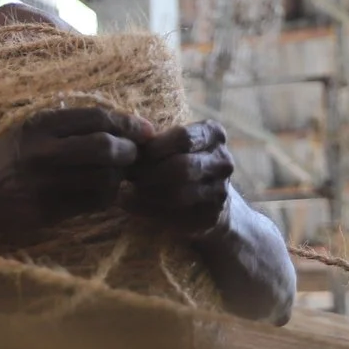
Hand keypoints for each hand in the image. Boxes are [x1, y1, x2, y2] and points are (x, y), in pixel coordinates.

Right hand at [0, 104, 144, 238]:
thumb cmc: (4, 157)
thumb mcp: (28, 128)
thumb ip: (66, 125)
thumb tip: (118, 124)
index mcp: (41, 125)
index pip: (98, 118)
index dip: (128, 123)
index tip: (146, 129)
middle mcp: (44, 151)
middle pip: (106, 147)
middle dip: (129, 151)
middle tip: (134, 155)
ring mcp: (47, 183)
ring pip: (105, 178)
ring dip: (120, 177)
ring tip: (118, 175)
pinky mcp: (49, 210)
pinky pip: (94, 203)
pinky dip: (108, 197)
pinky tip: (104, 192)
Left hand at [123, 120, 234, 239]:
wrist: (207, 199)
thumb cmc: (180, 160)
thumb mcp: (172, 143)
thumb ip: (153, 141)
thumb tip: (125, 144)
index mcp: (214, 134)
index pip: (183, 137)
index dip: (154, 146)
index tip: (133, 153)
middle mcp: (223, 161)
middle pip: (181, 166)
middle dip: (149, 172)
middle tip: (128, 175)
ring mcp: (221, 190)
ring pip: (178, 193)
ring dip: (147, 192)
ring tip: (129, 189)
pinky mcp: (211, 215)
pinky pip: (175, 214)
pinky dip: (149, 209)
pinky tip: (136, 205)